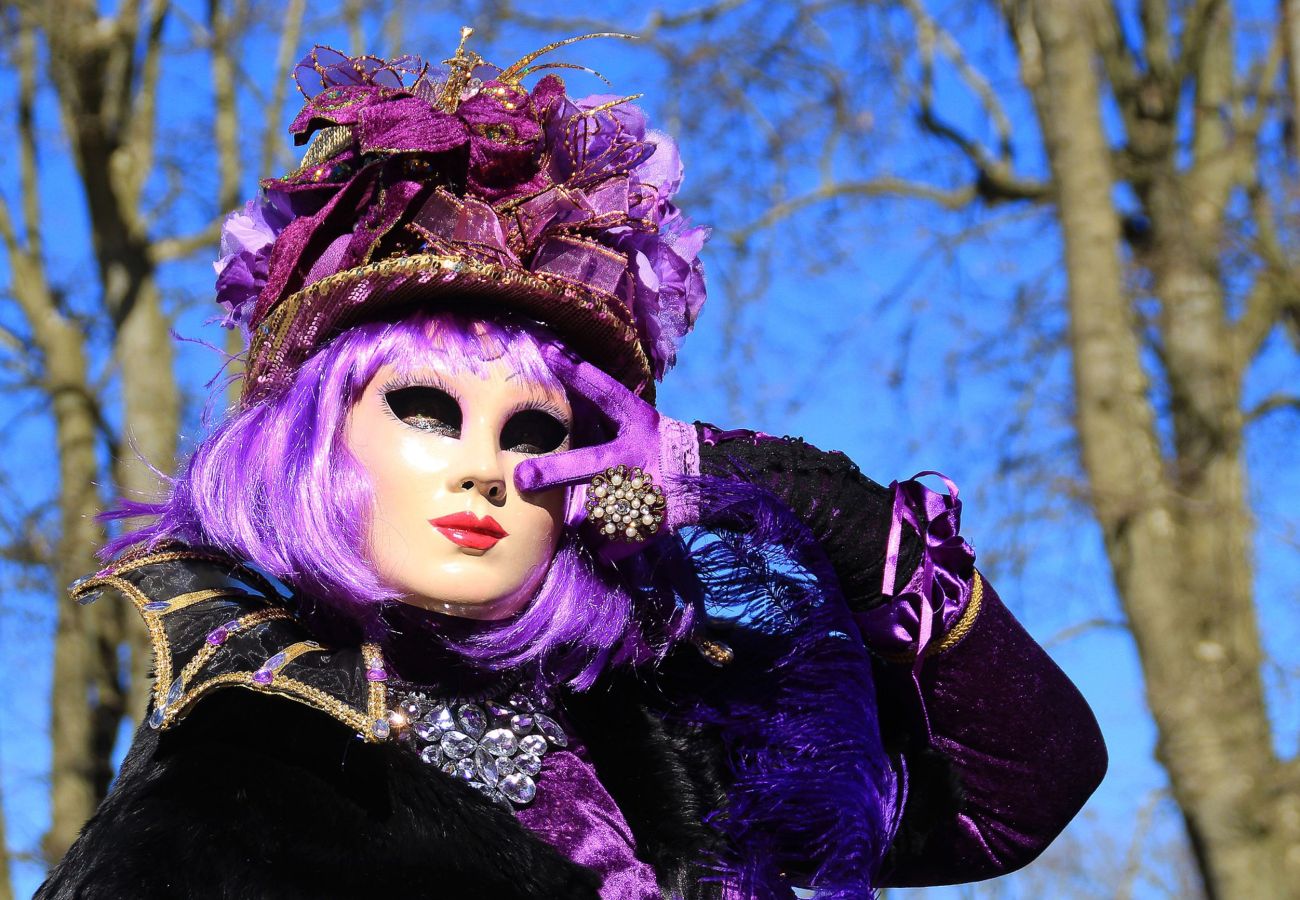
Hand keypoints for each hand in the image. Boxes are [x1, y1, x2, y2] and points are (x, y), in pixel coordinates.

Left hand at [513, 344, 699, 550]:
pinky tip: (607, 542)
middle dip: (554, 472)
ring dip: (586, 517)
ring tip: (581, 521)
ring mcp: (647, 490)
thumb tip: (554, 379)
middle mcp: (638, 455)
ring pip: (597, 510)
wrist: (705, 477)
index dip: (577, 372)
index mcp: (637, 422)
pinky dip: (607, 544)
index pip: (604, 392)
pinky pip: (613, 541)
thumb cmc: (657, 442)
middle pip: (590, 464)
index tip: (547, 351)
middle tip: (522, 478)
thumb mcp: (635, 419)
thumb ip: (597, 413)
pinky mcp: (652, 523)